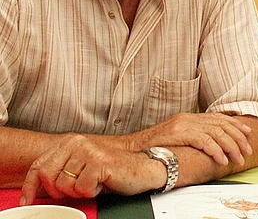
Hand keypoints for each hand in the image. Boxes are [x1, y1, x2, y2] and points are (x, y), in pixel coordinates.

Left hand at [21, 134, 157, 204]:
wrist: (144, 168)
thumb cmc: (114, 170)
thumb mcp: (82, 167)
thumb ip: (62, 169)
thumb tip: (39, 186)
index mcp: (71, 142)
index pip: (39, 166)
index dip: (30, 186)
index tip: (27, 200)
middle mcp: (78, 143)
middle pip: (48, 177)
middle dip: (60, 191)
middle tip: (78, 189)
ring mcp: (89, 151)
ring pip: (64, 185)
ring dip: (79, 192)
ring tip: (94, 183)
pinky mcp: (99, 162)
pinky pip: (82, 189)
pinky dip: (91, 192)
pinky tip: (102, 183)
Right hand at [127, 112, 253, 165]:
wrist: (133, 148)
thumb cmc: (154, 146)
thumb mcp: (177, 137)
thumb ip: (193, 136)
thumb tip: (212, 144)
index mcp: (190, 117)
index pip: (219, 118)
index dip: (235, 125)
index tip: (248, 133)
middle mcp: (189, 118)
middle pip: (221, 125)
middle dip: (238, 138)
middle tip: (247, 151)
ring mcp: (185, 125)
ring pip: (217, 133)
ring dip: (231, 147)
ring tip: (238, 159)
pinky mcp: (180, 133)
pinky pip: (204, 141)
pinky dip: (216, 151)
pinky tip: (222, 160)